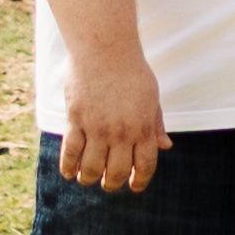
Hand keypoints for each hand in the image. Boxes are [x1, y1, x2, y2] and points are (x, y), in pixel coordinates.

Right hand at [59, 43, 168, 194]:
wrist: (105, 47)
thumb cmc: (131, 71)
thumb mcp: (152, 96)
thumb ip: (156, 124)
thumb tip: (166, 146)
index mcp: (144, 127)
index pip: (145, 165)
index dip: (140, 181)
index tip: (134, 187)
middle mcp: (122, 132)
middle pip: (117, 173)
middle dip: (113, 183)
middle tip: (108, 183)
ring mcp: (98, 127)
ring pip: (92, 169)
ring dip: (90, 178)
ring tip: (88, 178)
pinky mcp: (76, 120)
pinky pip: (70, 153)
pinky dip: (68, 167)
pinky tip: (69, 171)